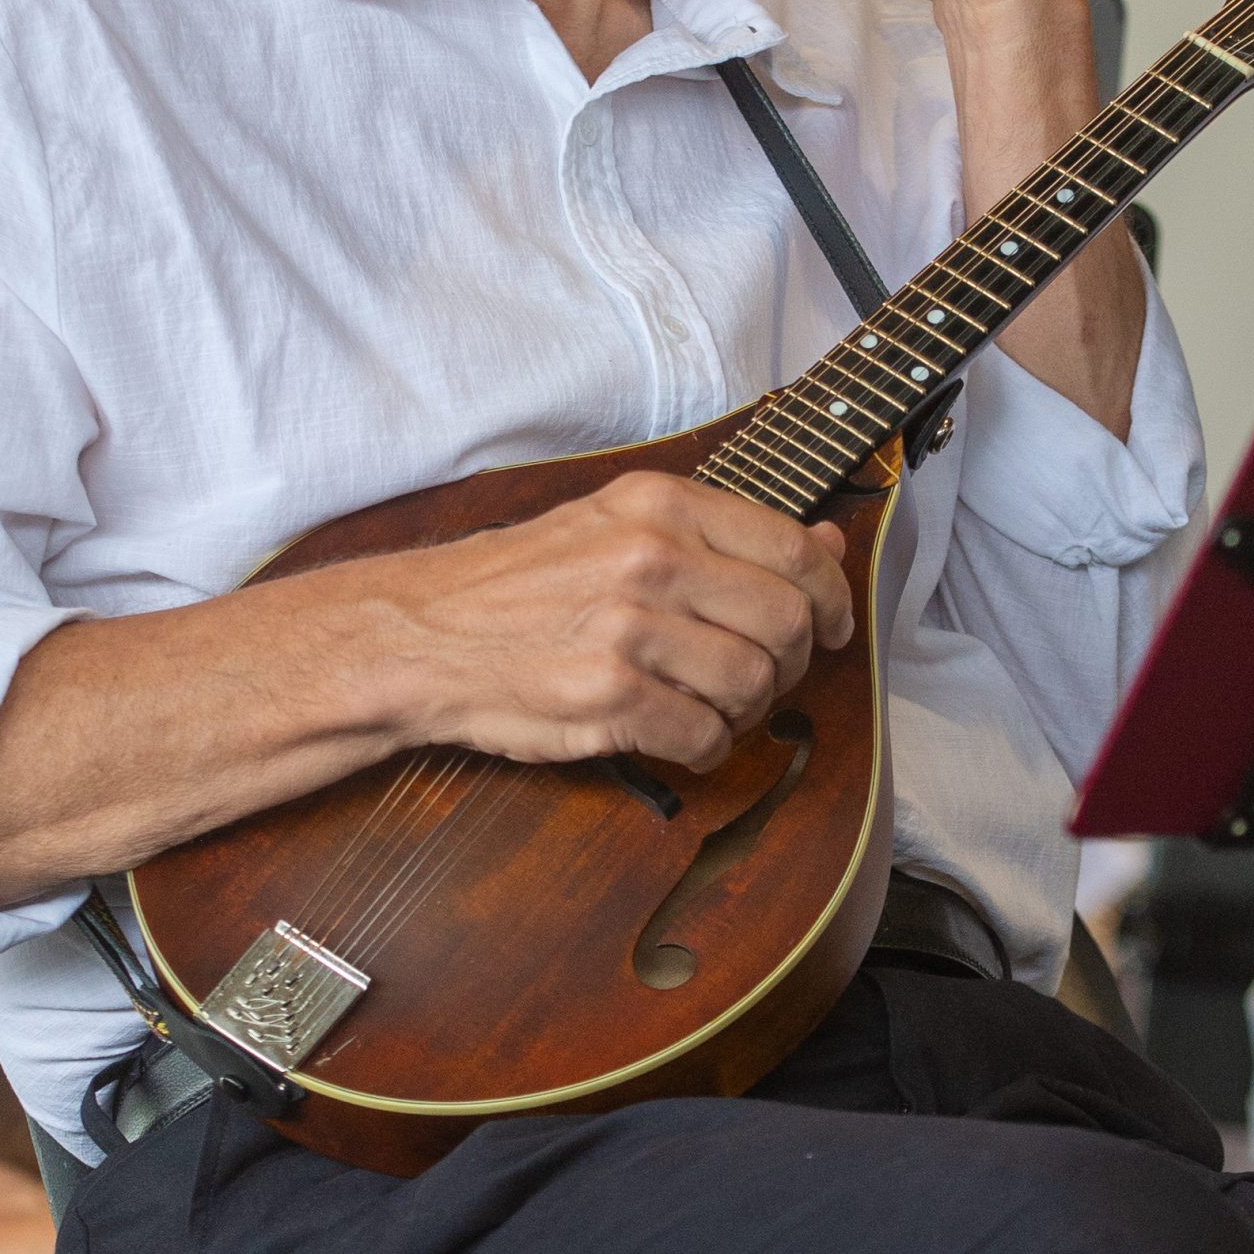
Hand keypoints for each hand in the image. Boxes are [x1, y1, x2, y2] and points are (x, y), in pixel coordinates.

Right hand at [367, 472, 851, 773]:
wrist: (421, 634)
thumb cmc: (521, 583)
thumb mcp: (619, 524)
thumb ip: (725, 532)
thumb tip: (828, 541)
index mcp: (659, 504)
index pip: (794, 550)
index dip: (831, 599)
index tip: (832, 628)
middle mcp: (649, 557)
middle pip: (788, 623)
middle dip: (791, 663)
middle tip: (762, 678)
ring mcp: (627, 628)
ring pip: (753, 684)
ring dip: (744, 711)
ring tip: (706, 706)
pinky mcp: (606, 698)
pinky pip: (704, 737)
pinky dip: (703, 749)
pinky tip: (674, 735)